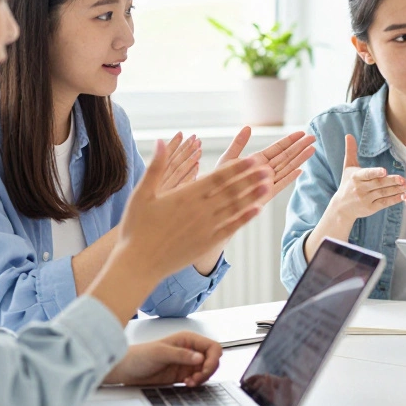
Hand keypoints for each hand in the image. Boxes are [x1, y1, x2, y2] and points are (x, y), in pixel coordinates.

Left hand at [103, 331, 221, 386]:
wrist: (126, 370)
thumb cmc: (138, 356)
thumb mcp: (160, 353)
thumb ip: (180, 355)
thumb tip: (200, 357)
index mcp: (187, 339)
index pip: (212, 347)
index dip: (213, 359)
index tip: (204, 369)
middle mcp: (190, 350)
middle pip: (212, 359)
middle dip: (208, 370)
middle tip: (196, 379)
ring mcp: (187, 363)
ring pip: (207, 370)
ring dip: (202, 378)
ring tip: (190, 382)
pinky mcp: (182, 375)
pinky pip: (198, 379)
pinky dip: (196, 383)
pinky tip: (187, 384)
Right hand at [117, 139, 272, 281]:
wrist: (139, 264)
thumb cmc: (136, 228)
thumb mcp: (142, 194)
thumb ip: (155, 167)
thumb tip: (160, 141)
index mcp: (186, 195)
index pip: (218, 177)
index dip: (237, 167)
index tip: (252, 158)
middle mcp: (200, 210)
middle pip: (231, 190)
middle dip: (251, 178)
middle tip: (269, 168)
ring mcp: (206, 227)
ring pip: (235, 208)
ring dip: (253, 195)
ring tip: (269, 185)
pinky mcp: (206, 243)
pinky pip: (231, 228)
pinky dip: (245, 218)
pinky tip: (257, 210)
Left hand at [216, 127, 317, 199]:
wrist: (213, 202)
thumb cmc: (217, 181)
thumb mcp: (227, 158)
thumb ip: (238, 144)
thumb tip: (248, 127)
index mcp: (256, 160)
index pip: (277, 148)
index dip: (290, 140)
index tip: (302, 133)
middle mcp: (264, 170)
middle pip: (286, 157)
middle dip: (299, 147)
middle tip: (313, 137)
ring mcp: (266, 182)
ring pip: (286, 168)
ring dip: (299, 159)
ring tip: (312, 149)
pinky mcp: (265, 194)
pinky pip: (280, 185)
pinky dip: (290, 178)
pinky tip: (300, 171)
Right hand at [327, 134, 405, 221]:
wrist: (341, 207)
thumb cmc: (347, 183)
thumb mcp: (347, 167)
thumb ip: (350, 151)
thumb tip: (349, 135)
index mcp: (355, 177)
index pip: (367, 174)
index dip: (375, 172)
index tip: (384, 171)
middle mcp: (360, 188)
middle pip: (378, 184)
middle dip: (391, 181)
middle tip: (402, 179)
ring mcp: (365, 199)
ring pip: (383, 193)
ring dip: (395, 190)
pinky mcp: (371, 208)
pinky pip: (384, 203)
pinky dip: (394, 199)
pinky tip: (403, 195)